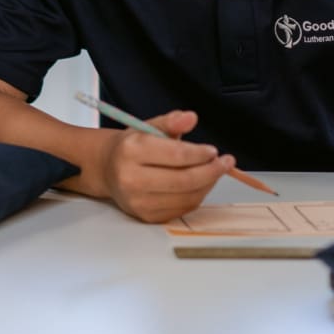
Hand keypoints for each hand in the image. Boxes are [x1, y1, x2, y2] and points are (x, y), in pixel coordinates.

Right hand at [96, 110, 232, 222]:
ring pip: (186, 197)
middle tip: (225, 162)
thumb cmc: (132, 147)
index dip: (200, 154)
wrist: (108, 169)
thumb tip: (191, 118)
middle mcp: (131, 178)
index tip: (214, 150)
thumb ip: (171, 121)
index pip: (175, 155)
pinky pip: (182, 209)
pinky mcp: (146, 216)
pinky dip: (197, 196)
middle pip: (184, 180)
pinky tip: (200, 184)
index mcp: (131, 151)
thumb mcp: (147, 126)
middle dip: (211, 171)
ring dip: (207, 184)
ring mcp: (138, 201)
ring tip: (214, 171)